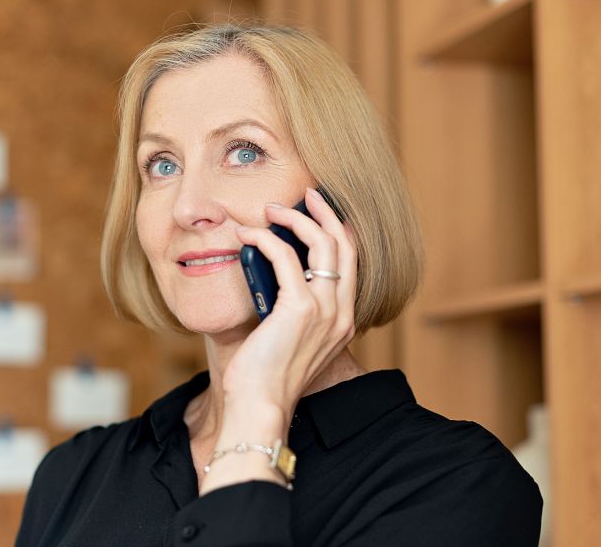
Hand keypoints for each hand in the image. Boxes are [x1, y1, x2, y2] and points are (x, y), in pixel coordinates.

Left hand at [224, 186, 358, 418]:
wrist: (261, 406)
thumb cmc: (265, 378)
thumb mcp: (288, 339)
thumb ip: (290, 310)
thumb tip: (269, 273)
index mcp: (343, 321)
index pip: (351, 263)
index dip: (339, 231)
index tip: (321, 213)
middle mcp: (341, 313)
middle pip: (345, 245)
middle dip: (326, 213)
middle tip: (306, 195)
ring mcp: (325, 310)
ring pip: (322, 244)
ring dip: (294, 219)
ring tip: (270, 210)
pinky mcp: (300, 308)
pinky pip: (286, 257)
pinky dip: (266, 239)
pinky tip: (249, 235)